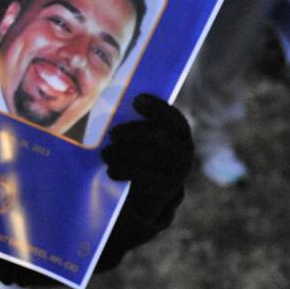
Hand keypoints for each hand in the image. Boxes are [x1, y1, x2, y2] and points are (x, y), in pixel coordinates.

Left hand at [101, 94, 193, 220]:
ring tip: (106, 153)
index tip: (136, 100)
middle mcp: (184, 150)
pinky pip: (142, 178)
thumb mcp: (145, 135)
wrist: (153, 188)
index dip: (156, 106)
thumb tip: (111, 103)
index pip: (172, 116)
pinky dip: (122, 171)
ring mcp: (178, 171)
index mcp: (179, 131)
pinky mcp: (166, 188)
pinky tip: (111, 169)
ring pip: (148, 157)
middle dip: (131, 132)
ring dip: (121, 153)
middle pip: (159, 137)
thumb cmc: (144, 151)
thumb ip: (137, 121)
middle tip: (112, 134)